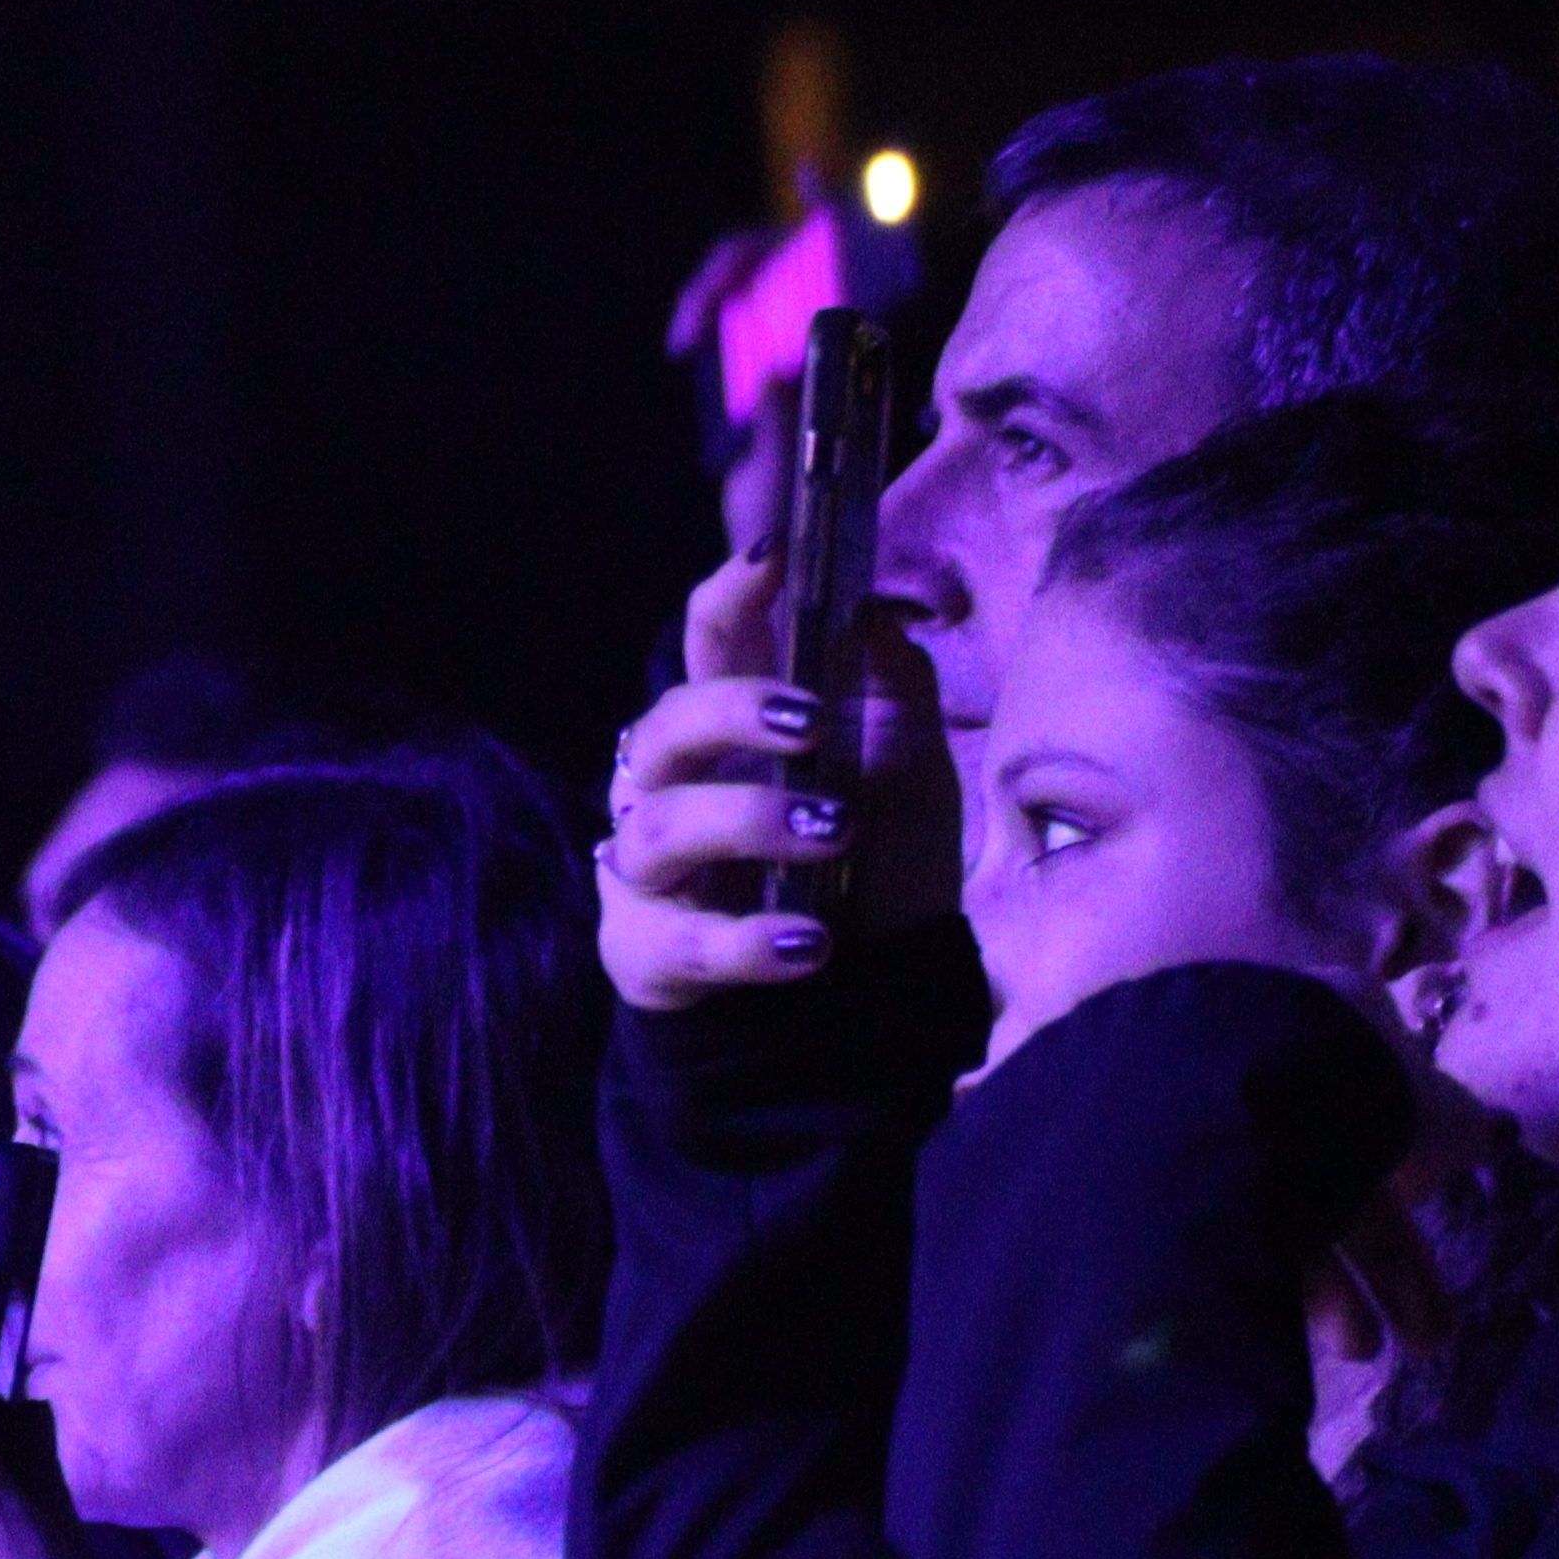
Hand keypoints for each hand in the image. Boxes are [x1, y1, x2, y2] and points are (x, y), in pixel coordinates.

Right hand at [595, 549, 958, 1011]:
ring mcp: (650, 871)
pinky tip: (812, 940)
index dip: (733, 592)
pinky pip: (683, 943)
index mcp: (730, 728)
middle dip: (732, 712)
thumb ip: (893, 689)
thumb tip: (875, 609)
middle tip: (812, 724)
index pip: (711, 638)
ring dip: (751, 822)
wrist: (870, 998)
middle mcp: (672, 787)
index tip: (777, 559)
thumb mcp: (910, 771)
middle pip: (666, 725)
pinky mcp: (647, 953)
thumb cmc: (874, 868)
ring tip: (835, 832)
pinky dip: (749, 940)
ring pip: (665, 828)